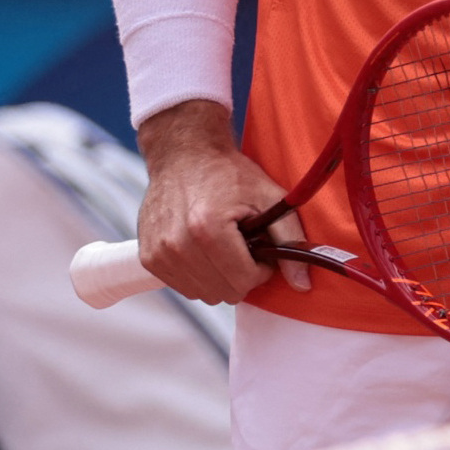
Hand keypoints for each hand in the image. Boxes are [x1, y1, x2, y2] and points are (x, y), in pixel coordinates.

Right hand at [135, 99, 309, 303]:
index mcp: (208, 229)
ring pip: (203, 294)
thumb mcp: (270, 197)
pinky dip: (199, 275)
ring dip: (219, 277)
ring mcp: (158, 253)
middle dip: (241, 275)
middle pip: (223, 292)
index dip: (262, 270)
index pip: (243, 281)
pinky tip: (206, 250)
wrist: (184, 155)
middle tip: (245, 247)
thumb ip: (290, 239)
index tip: (262, 251)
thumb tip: (302, 284)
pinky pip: (182, 286)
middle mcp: (178, 245)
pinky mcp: (147, 257)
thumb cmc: (230, 174)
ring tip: (225, 246)